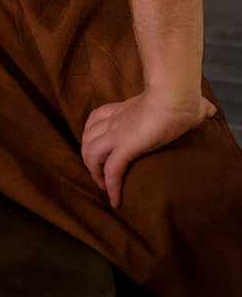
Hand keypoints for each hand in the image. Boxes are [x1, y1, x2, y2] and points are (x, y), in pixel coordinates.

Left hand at [81, 90, 215, 207]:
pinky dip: (110, 187)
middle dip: (88, 154)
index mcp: (125, 107)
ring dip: (94, 172)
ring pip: (92, 154)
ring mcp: (117, 133)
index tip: (97, 144)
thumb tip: (209, 110)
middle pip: (88, 136)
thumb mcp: (187, 101)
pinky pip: (111, 172)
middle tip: (98, 171)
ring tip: (103, 187)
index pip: (97, 117)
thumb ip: (196, 106)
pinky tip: (115, 201)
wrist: (174, 96)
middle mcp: (115, 119)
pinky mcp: (124, 147)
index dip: (93, 132)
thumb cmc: (182, 97)